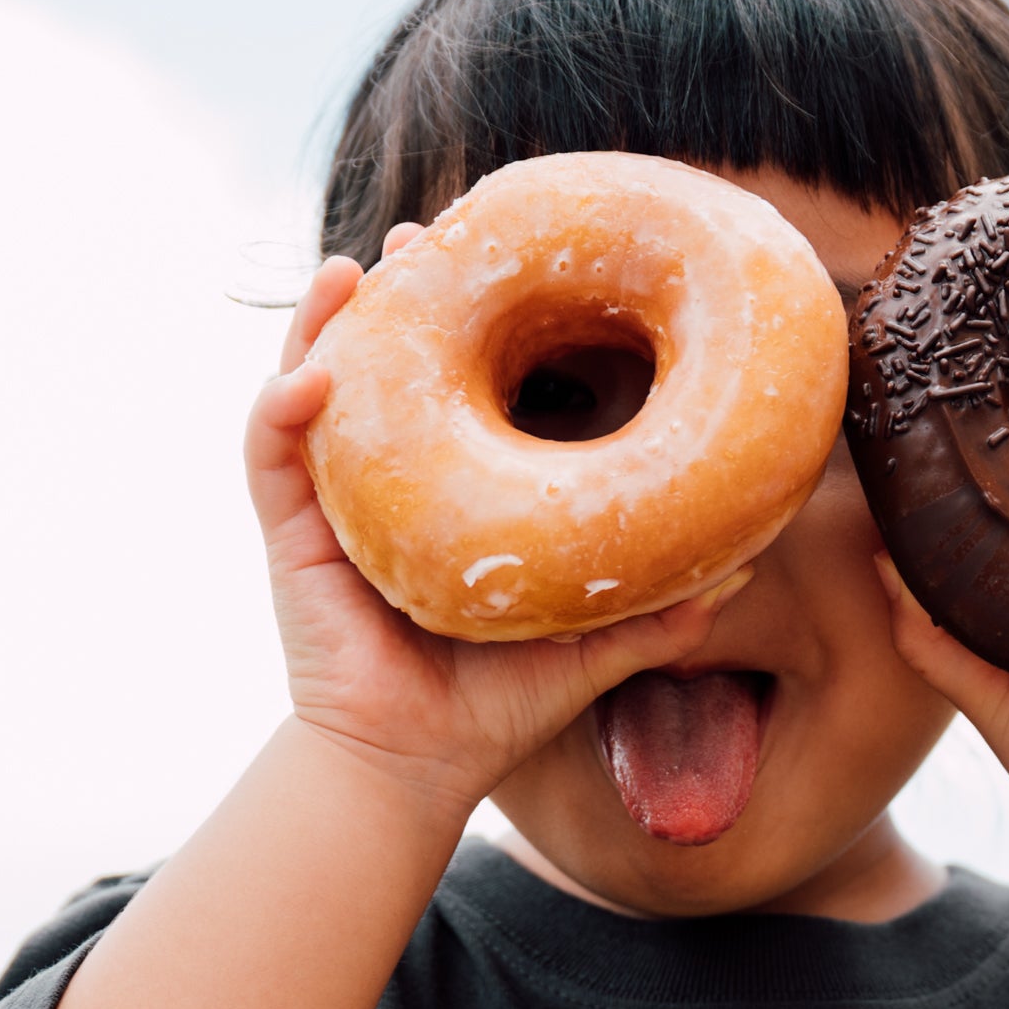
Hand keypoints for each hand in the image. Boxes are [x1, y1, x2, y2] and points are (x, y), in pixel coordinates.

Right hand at [248, 241, 750, 824]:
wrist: (413, 773)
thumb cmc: (492, 709)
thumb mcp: (586, 644)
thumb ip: (653, 608)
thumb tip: (738, 569)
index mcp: (446, 494)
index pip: (453, 386)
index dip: (471, 322)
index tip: (504, 264)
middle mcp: (383, 485)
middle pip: (378, 365)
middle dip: (392, 294)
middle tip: (424, 236)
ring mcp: (329, 505)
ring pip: (313, 388)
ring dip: (322, 323)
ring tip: (348, 271)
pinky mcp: (288, 539)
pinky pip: (270, 458)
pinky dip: (280, 410)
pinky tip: (308, 376)